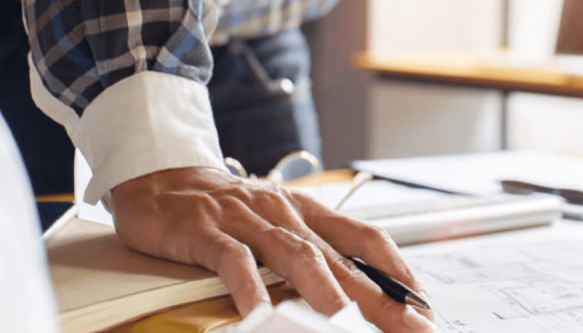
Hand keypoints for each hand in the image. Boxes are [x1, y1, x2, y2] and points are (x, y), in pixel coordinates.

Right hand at [105, 167, 433, 331]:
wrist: (158, 177)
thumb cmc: (223, 210)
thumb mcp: (274, 226)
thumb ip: (309, 256)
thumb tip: (352, 298)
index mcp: (306, 213)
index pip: (365, 239)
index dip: (398, 271)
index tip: (423, 303)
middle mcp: (284, 213)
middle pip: (339, 258)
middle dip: (378, 297)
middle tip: (408, 326)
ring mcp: (245, 220)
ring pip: (294, 256)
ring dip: (324, 293)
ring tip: (346, 324)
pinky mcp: (206, 230)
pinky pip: (232, 261)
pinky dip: (249, 288)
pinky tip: (260, 314)